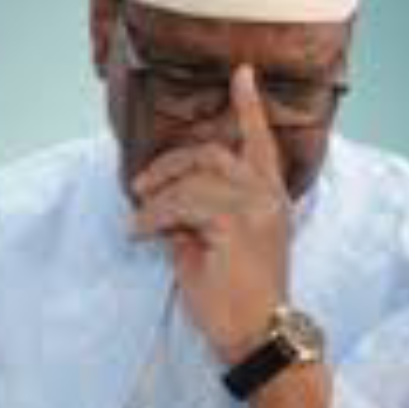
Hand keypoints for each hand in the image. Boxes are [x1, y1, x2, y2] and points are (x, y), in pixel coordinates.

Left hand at [131, 66, 291, 363]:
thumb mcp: (210, 245)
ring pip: (193, 180)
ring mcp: (255, 208)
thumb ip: (195, 213)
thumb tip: (161, 197)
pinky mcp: (235, 223)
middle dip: (171, 163)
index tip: (241, 72)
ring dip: (156, 199)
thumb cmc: (234, 298)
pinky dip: (152, 217)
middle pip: (213, 153)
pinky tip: (140, 234)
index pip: (261, 142)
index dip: (249, 107)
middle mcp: (268, 197)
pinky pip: (181, 205)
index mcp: (269, 198)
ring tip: (138, 223)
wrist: (255, 336)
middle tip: (140, 186)